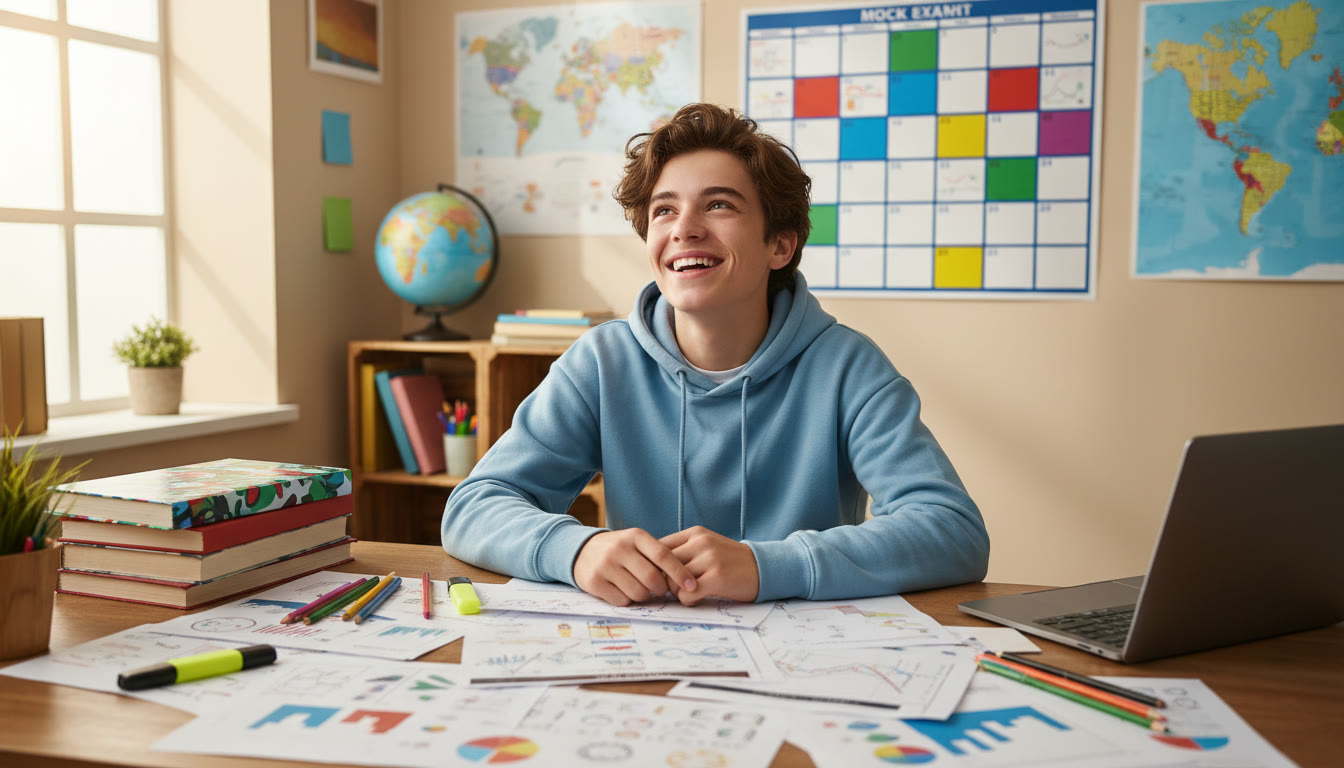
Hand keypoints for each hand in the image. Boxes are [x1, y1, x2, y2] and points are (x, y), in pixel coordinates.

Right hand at [573, 529, 698, 605]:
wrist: (581, 550)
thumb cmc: (619, 549)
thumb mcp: (636, 542)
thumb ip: (657, 554)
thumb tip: (685, 578)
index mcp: (635, 536)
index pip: (663, 555)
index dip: (680, 572)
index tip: (692, 584)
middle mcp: (619, 549)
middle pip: (652, 578)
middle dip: (661, 589)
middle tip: (660, 589)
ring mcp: (605, 566)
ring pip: (638, 593)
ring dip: (644, 596)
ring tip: (640, 588)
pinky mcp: (594, 582)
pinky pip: (622, 601)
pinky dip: (628, 600)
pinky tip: (623, 590)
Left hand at [659, 526, 759, 604]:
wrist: (763, 567)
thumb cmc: (729, 561)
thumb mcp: (706, 546)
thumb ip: (683, 551)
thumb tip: (651, 566)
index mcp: (695, 533)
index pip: (659, 548)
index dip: (653, 566)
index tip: (658, 578)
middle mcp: (700, 542)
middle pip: (662, 566)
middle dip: (663, 582)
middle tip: (671, 591)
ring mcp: (709, 559)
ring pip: (672, 581)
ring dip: (676, 593)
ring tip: (687, 594)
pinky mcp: (717, 577)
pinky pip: (686, 594)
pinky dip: (687, 601)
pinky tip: (696, 600)